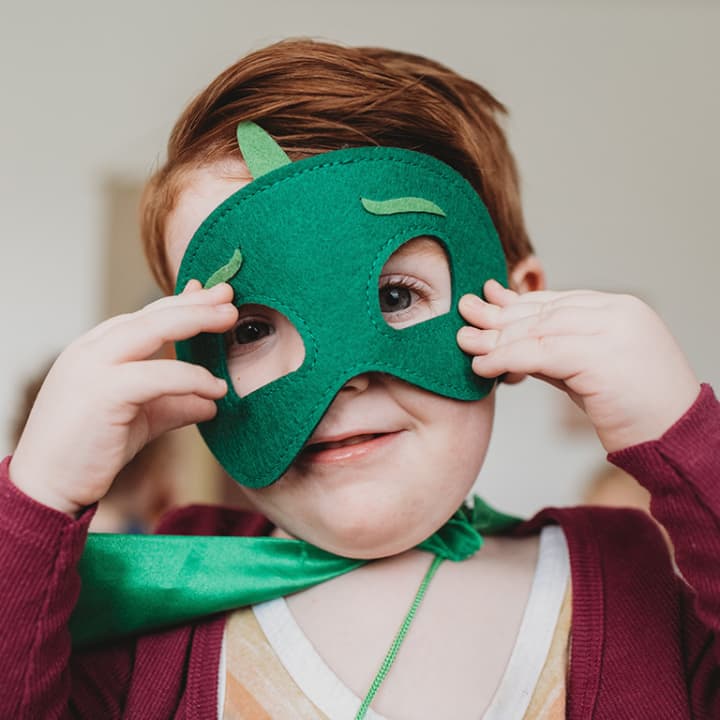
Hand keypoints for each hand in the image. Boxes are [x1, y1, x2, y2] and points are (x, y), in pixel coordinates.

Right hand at [9, 280, 237, 515]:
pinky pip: (157, 376)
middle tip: (230, 294)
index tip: (215, 295)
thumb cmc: (88, 450)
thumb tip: (211, 403)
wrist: (47, 487)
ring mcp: (93, 367)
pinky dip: (192, 378)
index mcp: (96, 349)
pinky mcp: (102, 393)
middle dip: (196, 302)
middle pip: (152, 314)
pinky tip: (217, 388)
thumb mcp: (141, 418)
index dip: (183, 303)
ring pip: (153, 329)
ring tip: (231, 319)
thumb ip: (174, 403)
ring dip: (196, 321)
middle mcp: (91, 349)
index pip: (145, 316)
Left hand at [457, 279, 700, 452]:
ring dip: (497, 338)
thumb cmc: (634, 411)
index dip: (517, 303)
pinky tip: (483, 366)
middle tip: (465, 315)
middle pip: (544, 311)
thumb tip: (506, 343)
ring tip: (465, 343)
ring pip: (539, 329)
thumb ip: (553, 351)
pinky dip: (507, 358)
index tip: (487, 300)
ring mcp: (613, 330)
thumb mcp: (587, 372)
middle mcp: (618, 312)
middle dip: (500, 316)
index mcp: (619, 309)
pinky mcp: (603, 356)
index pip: (557, 300)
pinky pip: (541, 353)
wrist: (677, 440)